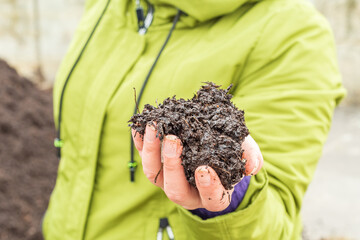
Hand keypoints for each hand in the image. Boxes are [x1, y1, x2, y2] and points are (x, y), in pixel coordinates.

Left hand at [132, 125, 262, 211]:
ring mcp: (169, 178)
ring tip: (154, 127)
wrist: (211, 144)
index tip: (204, 169)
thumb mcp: (243, 151)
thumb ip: (250, 156)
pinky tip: (140, 125)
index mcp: (213, 194)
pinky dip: (140, 142)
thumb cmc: (229, 152)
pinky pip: (144, 156)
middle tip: (173, 140)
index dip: (208, 187)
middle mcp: (188, 191)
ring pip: (154, 174)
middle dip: (172, 166)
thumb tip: (252, 167)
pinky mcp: (157, 164)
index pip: (211, 198)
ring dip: (151, 151)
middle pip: (175, 189)